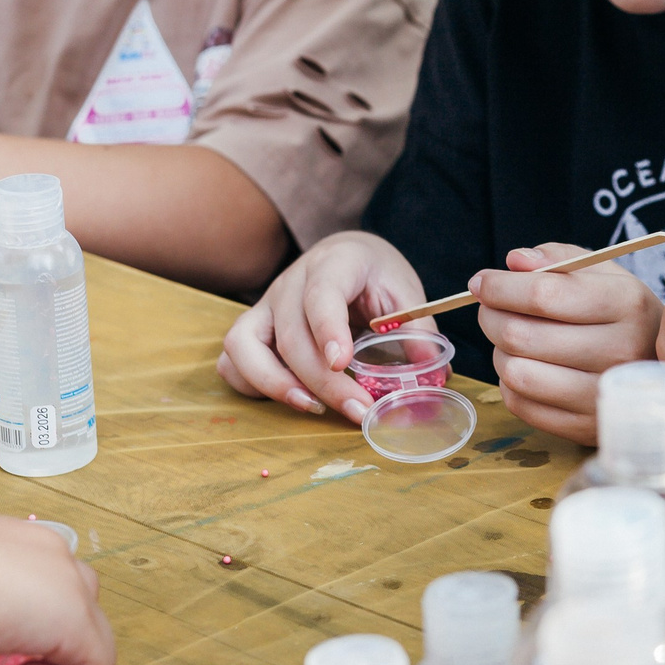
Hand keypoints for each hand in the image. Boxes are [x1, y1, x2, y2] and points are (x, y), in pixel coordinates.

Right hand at [216, 231, 427, 421]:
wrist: (347, 254)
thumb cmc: (376, 275)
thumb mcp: (404, 291)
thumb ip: (417, 330)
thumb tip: (431, 374)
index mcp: (334, 263)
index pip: (321, 294)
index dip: (328, 329)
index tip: (343, 362)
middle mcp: (290, 282)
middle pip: (290, 335)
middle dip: (322, 380)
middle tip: (357, 410)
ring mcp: (266, 304)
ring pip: (243, 346)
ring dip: (274, 384)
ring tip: (315, 408)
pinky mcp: (253, 327)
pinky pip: (233, 359)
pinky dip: (252, 384)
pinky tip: (291, 398)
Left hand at [476, 242, 663, 443]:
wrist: (660, 371)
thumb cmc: (622, 315)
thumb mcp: (605, 274)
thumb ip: (560, 258)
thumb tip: (515, 261)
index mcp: (626, 303)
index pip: (545, 295)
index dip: (501, 287)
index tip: (481, 282)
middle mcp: (620, 351)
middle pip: (521, 335)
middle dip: (491, 316)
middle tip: (490, 308)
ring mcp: (603, 395)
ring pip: (515, 372)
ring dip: (499, 351)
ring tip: (511, 339)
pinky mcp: (585, 427)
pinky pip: (520, 404)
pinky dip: (509, 382)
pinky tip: (525, 366)